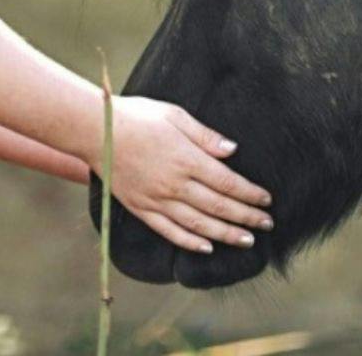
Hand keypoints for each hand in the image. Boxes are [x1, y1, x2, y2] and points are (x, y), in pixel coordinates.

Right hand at [94, 96, 273, 254]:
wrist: (94, 129)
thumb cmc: (135, 116)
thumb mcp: (174, 114)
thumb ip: (204, 135)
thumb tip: (232, 150)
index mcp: (186, 158)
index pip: (228, 182)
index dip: (250, 194)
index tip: (267, 200)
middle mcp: (174, 183)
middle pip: (218, 207)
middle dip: (246, 217)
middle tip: (267, 224)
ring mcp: (157, 199)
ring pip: (199, 224)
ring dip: (226, 234)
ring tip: (246, 240)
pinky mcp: (141, 208)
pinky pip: (169, 231)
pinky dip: (190, 242)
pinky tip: (207, 247)